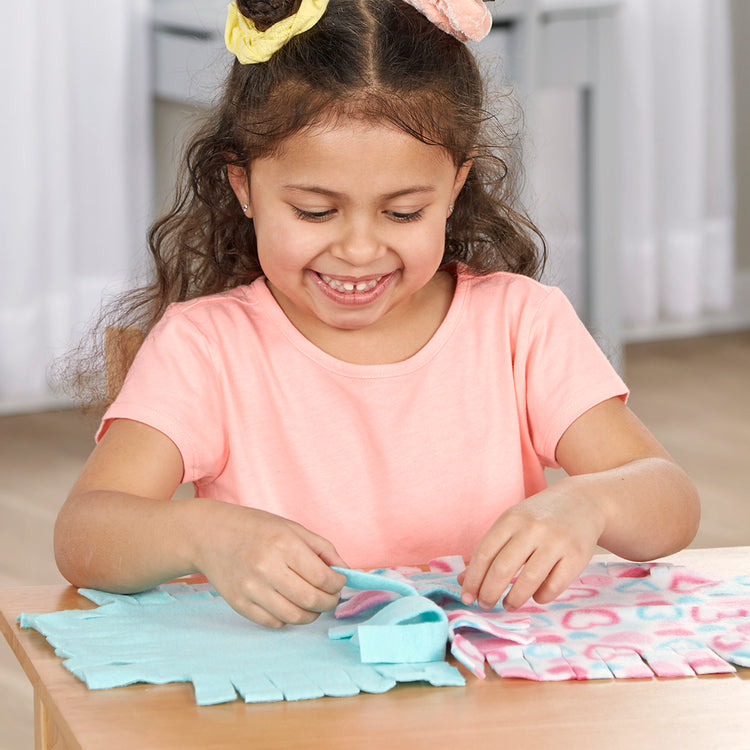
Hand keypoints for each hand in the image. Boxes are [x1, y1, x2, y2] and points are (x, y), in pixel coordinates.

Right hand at [190, 501, 347, 627]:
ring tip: (312, 603)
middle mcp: (266, 568)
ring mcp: (251, 588)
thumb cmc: (256, 528)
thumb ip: (323, 549)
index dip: (338, 584)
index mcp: (284, 544)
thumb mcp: (293, 528)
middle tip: (330, 598)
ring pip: (294, 616)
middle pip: (311, 600)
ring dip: (311, 614)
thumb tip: (346, 571)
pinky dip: (288, 618)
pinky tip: (289, 605)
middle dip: (329, 602)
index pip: (323, 577)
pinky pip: (273, 622)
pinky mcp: (239, 604)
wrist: (211, 535)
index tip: (339, 582)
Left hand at [458, 480, 604, 610]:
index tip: (467, 597)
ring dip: (514, 599)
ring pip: (529, 580)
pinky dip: (541, 597)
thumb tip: (464, 581)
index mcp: (511, 519)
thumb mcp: (511, 525)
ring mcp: (556, 542)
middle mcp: (532, 529)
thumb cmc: (538, 518)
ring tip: (507, 604)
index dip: (473, 579)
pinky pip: (553, 586)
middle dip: (489, 592)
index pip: (484, 553)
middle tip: (485, 605)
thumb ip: (489, 551)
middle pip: (503, 568)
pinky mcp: (577, 556)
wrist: (582, 502)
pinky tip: (535, 596)